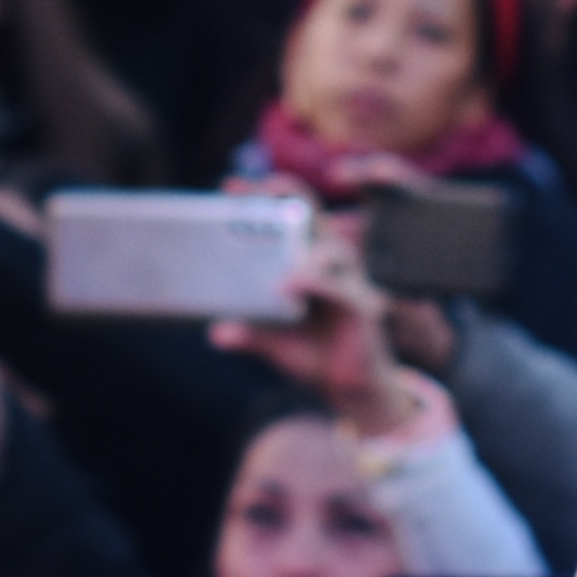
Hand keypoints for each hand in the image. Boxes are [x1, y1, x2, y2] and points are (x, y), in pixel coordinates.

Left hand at [210, 209, 422, 438]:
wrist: (351, 390)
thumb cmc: (314, 356)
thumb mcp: (274, 344)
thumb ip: (249, 334)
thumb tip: (215, 332)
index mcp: (310, 264)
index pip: (290, 218)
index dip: (263, 197)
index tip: (230, 187)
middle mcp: (330, 265)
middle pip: (311, 214)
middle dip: (282, 194)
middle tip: (252, 190)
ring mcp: (348, 282)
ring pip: (329, 247)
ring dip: (298, 244)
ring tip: (265, 244)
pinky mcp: (361, 306)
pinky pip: (338, 286)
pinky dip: (313, 282)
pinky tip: (290, 286)